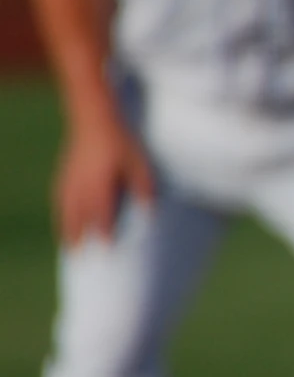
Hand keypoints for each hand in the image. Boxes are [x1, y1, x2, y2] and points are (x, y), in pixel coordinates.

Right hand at [53, 114, 154, 245]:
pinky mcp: (65, 174)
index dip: (104, 232)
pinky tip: (62, 220)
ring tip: (70, 246)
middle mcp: (83, 186)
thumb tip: (150, 212)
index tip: (107, 248)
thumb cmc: (121, 143)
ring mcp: (71, 181)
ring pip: (67, 211)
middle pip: (80, 218)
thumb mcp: (139, 164)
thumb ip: (144, 188)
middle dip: (81, 237)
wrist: (93, 120)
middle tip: (81, 256)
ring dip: (68, 229)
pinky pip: (60, 199)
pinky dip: (61, 213)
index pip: (102, 215)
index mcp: (101, 185)